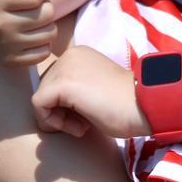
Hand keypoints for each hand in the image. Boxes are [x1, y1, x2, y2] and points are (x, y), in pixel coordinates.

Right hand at [0, 0, 55, 66]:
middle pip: (47, 14)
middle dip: (44, 7)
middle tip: (29, 6)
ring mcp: (1, 46)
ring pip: (49, 33)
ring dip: (45, 24)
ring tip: (29, 18)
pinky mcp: (10, 61)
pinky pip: (44, 52)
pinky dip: (41, 42)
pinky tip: (28, 34)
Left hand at [31, 46, 149, 138]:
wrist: (143, 106)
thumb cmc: (124, 104)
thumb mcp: (93, 90)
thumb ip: (73, 91)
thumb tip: (49, 107)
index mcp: (78, 55)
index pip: (53, 82)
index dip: (63, 105)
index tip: (85, 115)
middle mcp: (69, 55)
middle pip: (44, 89)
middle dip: (59, 112)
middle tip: (84, 123)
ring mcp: (65, 67)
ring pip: (40, 98)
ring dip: (58, 119)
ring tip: (83, 125)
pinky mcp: (63, 83)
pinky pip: (38, 106)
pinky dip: (53, 123)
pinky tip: (78, 127)